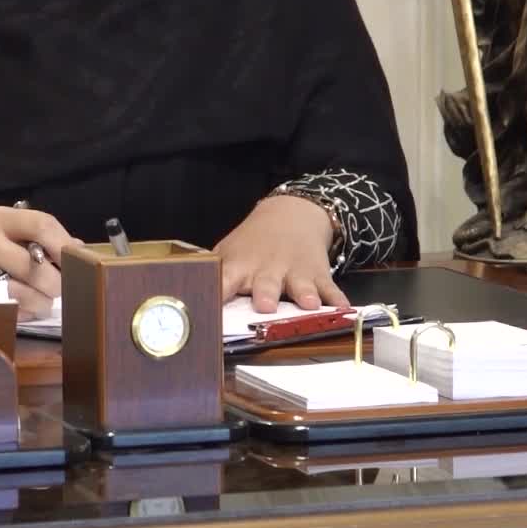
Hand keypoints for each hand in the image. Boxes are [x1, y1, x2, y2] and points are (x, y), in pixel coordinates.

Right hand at [0, 208, 81, 317]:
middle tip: (62, 288)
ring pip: (24, 294)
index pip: (42, 224)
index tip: (80, 263)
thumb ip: (40, 235)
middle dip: (57, 283)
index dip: (66, 246)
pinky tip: (19, 306)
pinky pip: (9, 311)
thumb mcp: (4, 229)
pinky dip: (23, 313)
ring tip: (41, 300)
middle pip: (37, 266)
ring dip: (42, 303)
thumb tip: (80, 248)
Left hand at [212, 196, 349, 313]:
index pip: (221, 282)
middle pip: (265, 283)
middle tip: (265, 306)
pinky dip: (337, 298)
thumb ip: (212, 275)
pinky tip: (344, 309)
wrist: (290, 214)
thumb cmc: (252, 244)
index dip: (214, 297)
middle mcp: (267, 270)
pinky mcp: (318, 273)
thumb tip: (182, 295)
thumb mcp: (228, 253)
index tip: (208, 313)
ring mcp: (294, 272)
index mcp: (239, 267)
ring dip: (304, 294)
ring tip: (308, 304)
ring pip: (300, 285)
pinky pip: (330, 288)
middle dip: (266, 294)